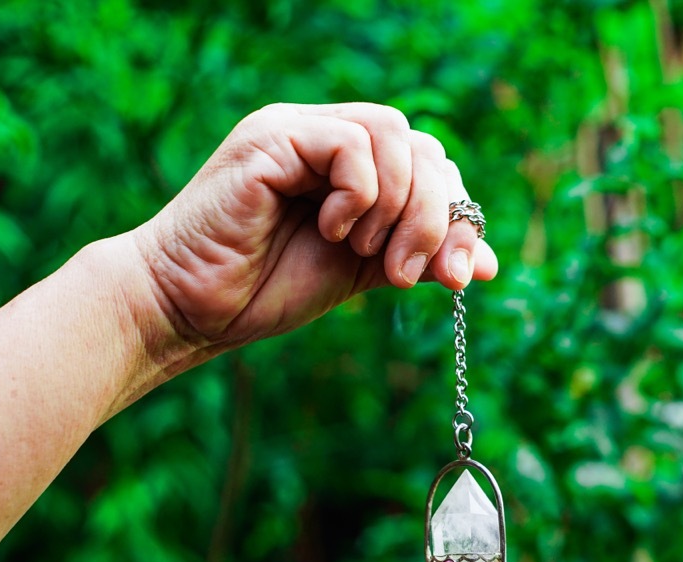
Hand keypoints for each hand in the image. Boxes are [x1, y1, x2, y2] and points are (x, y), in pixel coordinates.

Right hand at [128, 102, 497, 361]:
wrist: (195, 308)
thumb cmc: (268, 288)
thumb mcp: (365, 272)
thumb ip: (420, 257)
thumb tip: (488, 263)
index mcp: (351, 167)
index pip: (432, 162)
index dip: (458, 213)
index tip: (458, 274)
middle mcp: (327, 138)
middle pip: (422, 144)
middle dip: (437, 215)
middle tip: (407, 273)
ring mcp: (298, 132)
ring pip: (394, 132)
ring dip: (400, 206)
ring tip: (366, 253)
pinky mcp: (272, 138)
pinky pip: (350, 143)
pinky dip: (360, 195)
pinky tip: (332, 230)